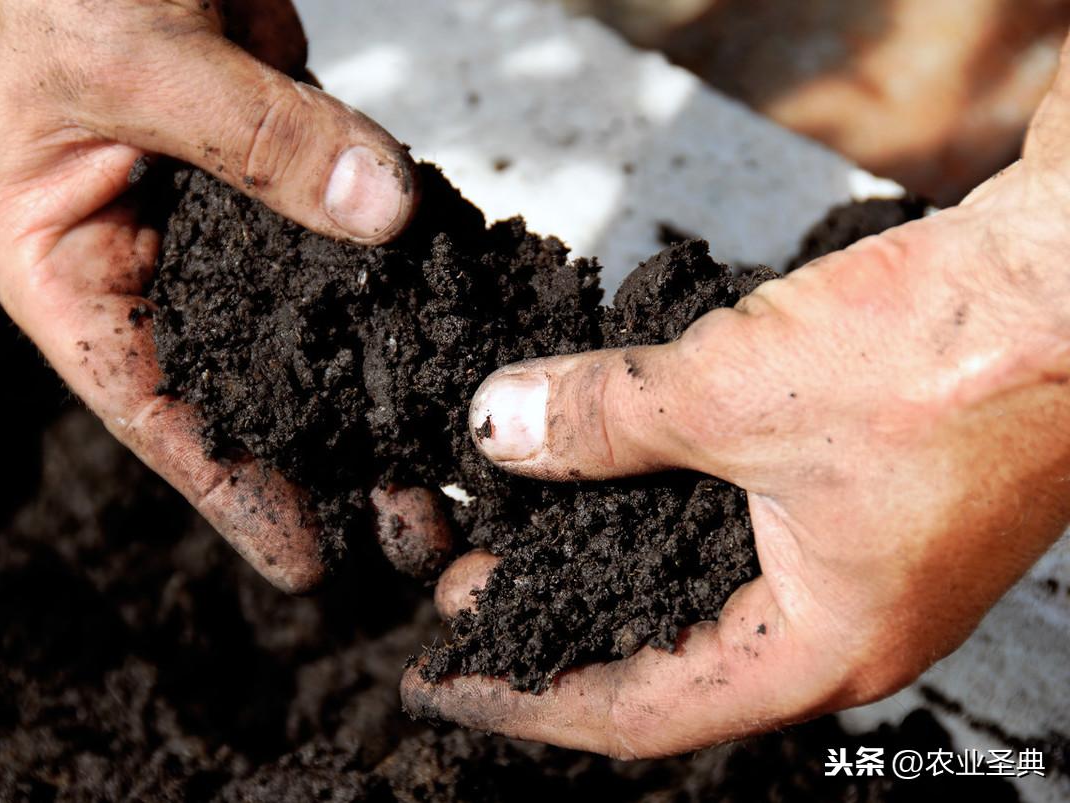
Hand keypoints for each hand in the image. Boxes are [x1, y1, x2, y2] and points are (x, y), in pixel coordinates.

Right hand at [0, 0, 438, 590]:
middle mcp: (149, 258)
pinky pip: (350, 230)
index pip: (154, 410)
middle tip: (416, 524)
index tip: (308, 562)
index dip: (231, 492)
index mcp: (71, 268)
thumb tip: (383, 212)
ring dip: (375, 382)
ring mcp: (224, 213)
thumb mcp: (131, 61)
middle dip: (329, 457)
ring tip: (448, 453)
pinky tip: (452, 328)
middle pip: (247, 384)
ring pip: (308, 319)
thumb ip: (255, 139)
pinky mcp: (284, 160)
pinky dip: (399, 277)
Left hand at [402, 41, 1069, 756]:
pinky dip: (664, 504)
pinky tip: (615, 467)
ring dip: (608, 556)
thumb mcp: (736, 392)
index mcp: (822, 649)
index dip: (528, 696)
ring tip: (523, 528)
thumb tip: (498, 425)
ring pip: (701, 585)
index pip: (636, 710)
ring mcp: (865, 561)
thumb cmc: (953, 356)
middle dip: (560, 622)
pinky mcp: (870, 495)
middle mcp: (845, 625)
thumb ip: (603, 418)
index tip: (448, 677)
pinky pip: (740, 524)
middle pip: (666, 654)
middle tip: (471, 590)